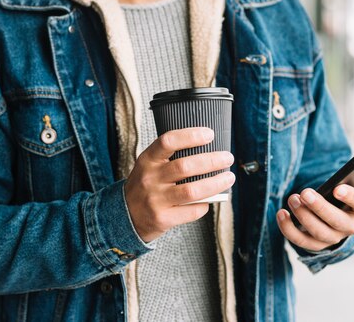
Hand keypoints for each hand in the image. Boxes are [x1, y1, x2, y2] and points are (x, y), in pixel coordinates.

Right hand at [124, 127, 235, 242]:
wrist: (124, 216)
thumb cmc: (145, 186)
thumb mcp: (149, 166)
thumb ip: (171, 158)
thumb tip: (209, 151)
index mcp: (147, 160)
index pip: (168, 142)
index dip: (191, 136)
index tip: (209, 134)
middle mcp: (150, 179)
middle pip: (185, 166)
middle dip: (212, 160)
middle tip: (228, 157)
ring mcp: (155, 200)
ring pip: (192, 190)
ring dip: (216, 183)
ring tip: (228, 177)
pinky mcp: (163, 219)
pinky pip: (192, 211)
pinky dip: (205, 204)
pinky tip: (210, 199)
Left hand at [276, 168, 353, 251]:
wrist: (335, 217)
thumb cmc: (344, 196)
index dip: (351, 197)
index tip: (338, 188)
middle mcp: (349, 226)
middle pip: (337, 221)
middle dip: (320, 207)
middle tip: (304, 193)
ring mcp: (332, 238)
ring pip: (319, 232)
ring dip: (303, 217)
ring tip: (292, 199)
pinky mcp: (315, 245)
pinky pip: (301, 241)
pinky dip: (289, 229)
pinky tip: (281, 213)